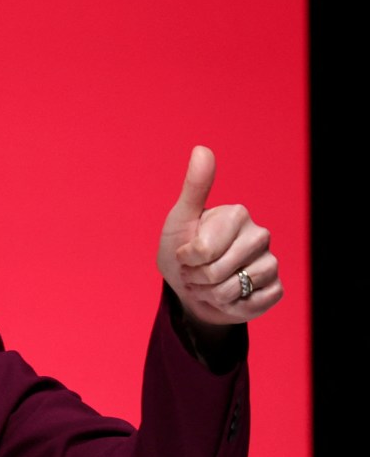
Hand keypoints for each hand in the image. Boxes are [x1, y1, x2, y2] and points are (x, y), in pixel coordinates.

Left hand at [157, 146, 282, 325]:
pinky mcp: (275, 289)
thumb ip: (194, 187)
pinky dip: (231, 308)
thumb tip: (202, 148)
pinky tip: (228, 298)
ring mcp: (270, 262)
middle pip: (217, 273)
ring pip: (234, 291)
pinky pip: (252, 305)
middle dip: (197, 279)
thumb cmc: (181, 250)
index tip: (185, 254)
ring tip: (209, 285)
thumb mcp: (180, 219)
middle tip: (195, 272)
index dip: (186, 260)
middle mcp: (260, 235)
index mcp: (238, 214)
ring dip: (211, 295)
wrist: (190, 288)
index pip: (204, 250)